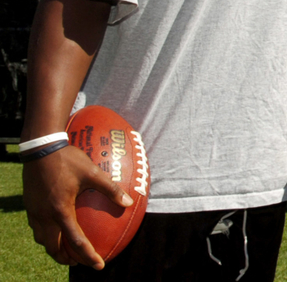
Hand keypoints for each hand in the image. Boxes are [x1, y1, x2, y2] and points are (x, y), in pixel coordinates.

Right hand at [23, 144, 132, 268]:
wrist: (41, 149)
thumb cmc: (68, 160)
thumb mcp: (92, 172)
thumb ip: (110, 188)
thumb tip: (128, 202)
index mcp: (61, 210)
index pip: (75, 241)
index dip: (87, 256)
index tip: (98, 265)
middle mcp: (45, 216)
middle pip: (54, 248)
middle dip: (67, 258)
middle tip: (81, 262)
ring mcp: (34, 212)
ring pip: (43, 240)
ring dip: (55, 248)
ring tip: (68, 251)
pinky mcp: (30, 206)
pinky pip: (37, 229)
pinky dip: (47, 236)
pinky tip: (56, 230)